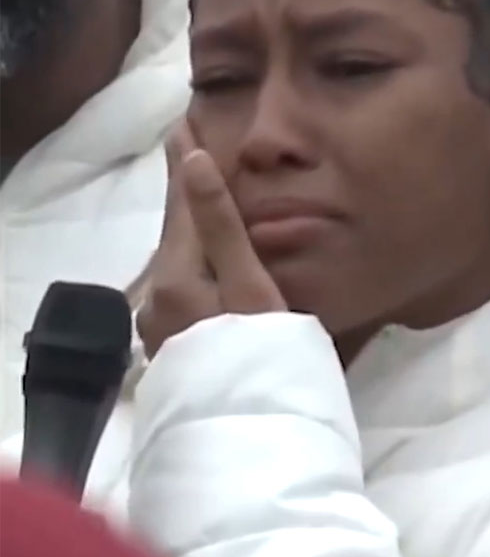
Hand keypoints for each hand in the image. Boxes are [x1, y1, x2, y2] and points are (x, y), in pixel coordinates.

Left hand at [137, 124, 285, 358]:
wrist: (251, 434)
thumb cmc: (260, 355)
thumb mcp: (248, 288)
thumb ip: (222, 227)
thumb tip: (194, 161)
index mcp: (178, 275)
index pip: (180, 205)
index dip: (184, 163)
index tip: (184, 122)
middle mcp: (162, 295)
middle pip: (176, 230)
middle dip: (182, 189)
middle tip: (190, 146)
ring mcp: (166, 322)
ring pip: (180, 257)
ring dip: (190, 222)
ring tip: (202, 192)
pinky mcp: (179, 341)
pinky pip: (185, 283)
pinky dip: (196, 255)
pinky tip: (207, 254)